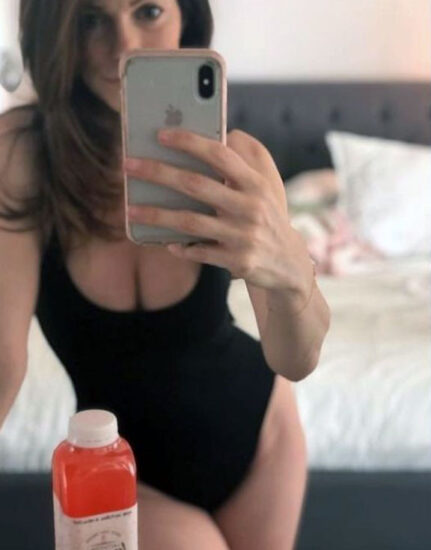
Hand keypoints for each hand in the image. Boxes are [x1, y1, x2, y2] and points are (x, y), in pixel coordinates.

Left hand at [124, 127, 310, 290]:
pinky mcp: (236, 261)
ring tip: (130, 211)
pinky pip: (199, 252)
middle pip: (195, 185)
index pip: (220, 154)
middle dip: (158, 173)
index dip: (189, 142)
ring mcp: (242, 236)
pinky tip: (165, 242)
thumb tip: (220, 135)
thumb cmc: (268, 216)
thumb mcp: (266, 186)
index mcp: (256, 184)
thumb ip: (246, 161)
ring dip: (156, 215)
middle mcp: (249, 207)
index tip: (161, 135)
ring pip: (189, 222)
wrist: (288, 263)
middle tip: (128, 165)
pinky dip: (180, 247)